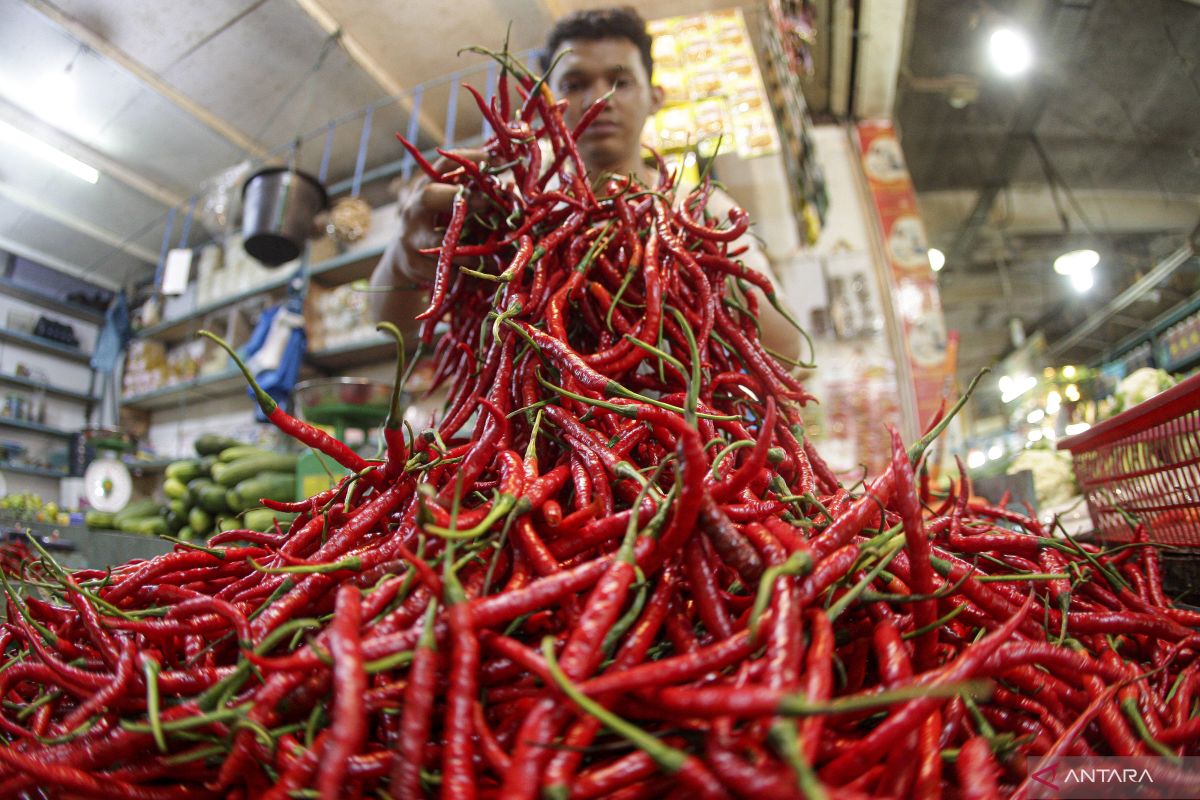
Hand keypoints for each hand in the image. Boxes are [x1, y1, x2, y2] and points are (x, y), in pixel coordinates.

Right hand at [392, 149, 487, 285]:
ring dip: (471, 249)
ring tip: (493, 256)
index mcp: (426, 188)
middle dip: (461, 198)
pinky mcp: (414, 264)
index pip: (444, 166)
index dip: (469, 159)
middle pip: (430, 196)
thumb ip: (471, 196)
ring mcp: (411, 237)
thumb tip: (509, 190)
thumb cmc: (436, 226)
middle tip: (487, 204)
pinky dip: (466, 273)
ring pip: (442, 242)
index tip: (494, 161)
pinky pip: (446, 269)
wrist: (402, 260)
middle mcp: (415, 209)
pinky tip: (477, 274)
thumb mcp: (447, 206)